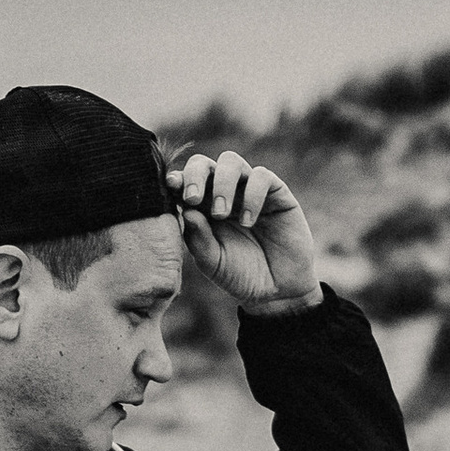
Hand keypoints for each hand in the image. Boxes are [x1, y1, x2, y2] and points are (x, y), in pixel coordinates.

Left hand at [166, 150, 321, 317]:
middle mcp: (223, 192)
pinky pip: (262, 177)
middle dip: (195, 175)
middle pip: (203, 163)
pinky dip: (252, 195)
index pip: (184, 181)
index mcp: (201, 206)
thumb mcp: (213, 263)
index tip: (171, 187)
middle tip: (194, 199)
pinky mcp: (276, 192)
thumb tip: (186, 210)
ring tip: (221, 214)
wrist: (278, 289)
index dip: (177, 179)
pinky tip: (247, 222)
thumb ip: (198, 239)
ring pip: (230, 161)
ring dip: (222, 183)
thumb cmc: (241, 275)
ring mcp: (249, 189)